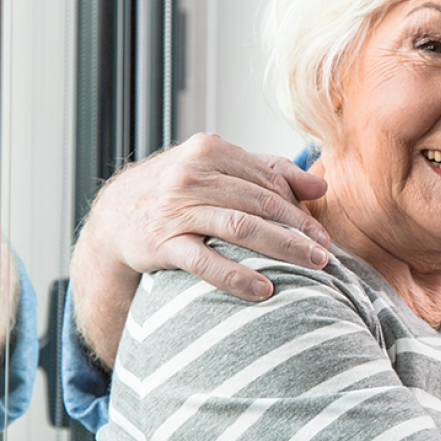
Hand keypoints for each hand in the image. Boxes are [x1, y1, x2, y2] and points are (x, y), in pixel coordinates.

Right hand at [90, 133, 329, 297]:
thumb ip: (270, 171)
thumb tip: (321, 185)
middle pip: (260, 203)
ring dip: (281, 248)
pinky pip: (205, 262)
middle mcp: (192, 175)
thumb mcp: (219, 169)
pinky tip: (264, 289)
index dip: (300, 208)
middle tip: (324, 253)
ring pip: (240, 228)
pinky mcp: (161, 242)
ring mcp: (176, 208)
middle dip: (299, 230)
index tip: (322, 234)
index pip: (269, 180)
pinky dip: (236, 276)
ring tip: (309, 266)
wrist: (116, 215)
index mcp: (210, 150)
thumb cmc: (180, 190)